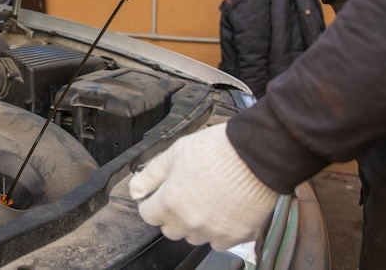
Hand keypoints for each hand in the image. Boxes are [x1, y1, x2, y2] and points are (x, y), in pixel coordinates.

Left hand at [128, 122, 278, 250]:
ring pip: (195, 237)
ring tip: (207, 199)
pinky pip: (221, 241)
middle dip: (172, 214)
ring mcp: (214, 232)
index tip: (158, 194)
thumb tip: (135, 190)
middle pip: (171, 229)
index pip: (148, 215)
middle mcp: (190, 222)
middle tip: (185, 193)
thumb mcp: (174, 153)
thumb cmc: (216, 150)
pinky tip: (224, 209)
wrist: (256, 153)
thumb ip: (150, 175)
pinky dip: (220, 230)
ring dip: (195, 223)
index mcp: (170, 203)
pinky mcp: (238, 235)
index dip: (151, 202)